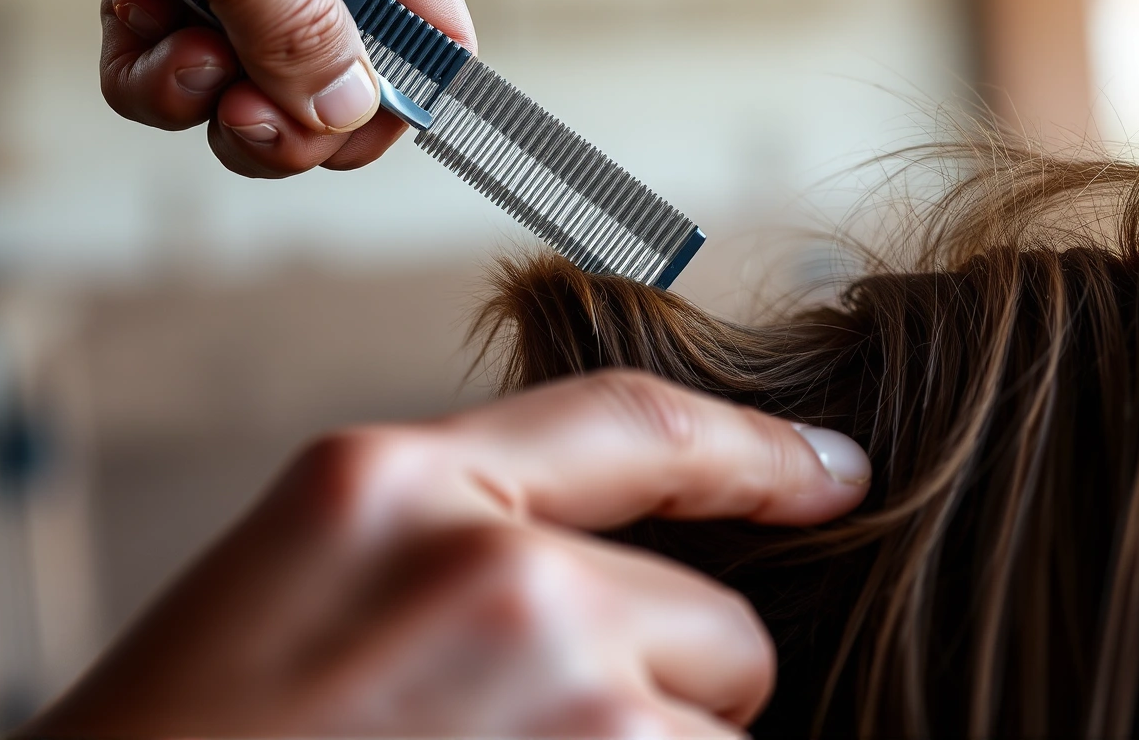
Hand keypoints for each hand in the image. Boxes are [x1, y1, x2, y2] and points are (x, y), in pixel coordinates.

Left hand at [0, 0, 473, 177]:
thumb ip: (300, 29)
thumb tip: (348, 111)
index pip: (429, 31)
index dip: (392, 100)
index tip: (330, 134)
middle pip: (338, 78)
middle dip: (280, 111)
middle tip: (232, 110)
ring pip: (253, 82)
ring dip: (199, 92)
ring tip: (162, 40)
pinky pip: (180, 64)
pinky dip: (148, 68)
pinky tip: (125, 18)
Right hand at [21, 371, 871, 736]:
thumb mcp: (301, 585)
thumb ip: (455, 541)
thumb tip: (624, 573)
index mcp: (392, 480)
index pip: (637, 429)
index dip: (761, 454)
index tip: (838, 473)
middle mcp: (488, 568)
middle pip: (710, 624)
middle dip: (664, 696)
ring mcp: (550, 692)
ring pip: (715, 737)